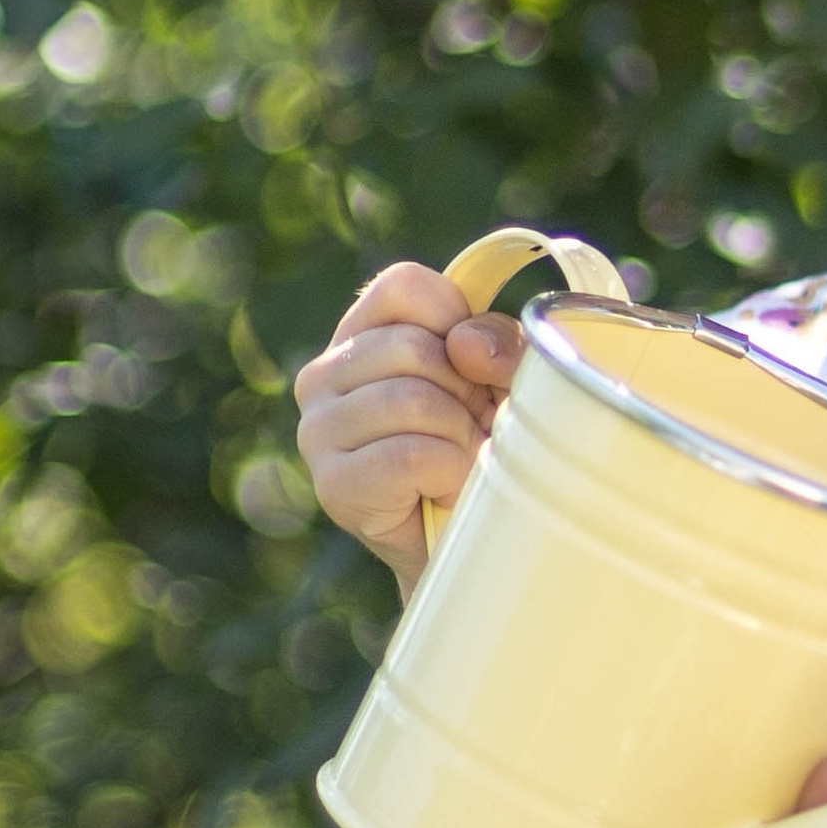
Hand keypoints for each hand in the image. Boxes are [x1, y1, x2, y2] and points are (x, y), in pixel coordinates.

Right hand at [292, 261, 522, 585]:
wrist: (471, 541)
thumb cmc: (485, 445)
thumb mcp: (506, 378)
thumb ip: (499, 343)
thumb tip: (464, 345)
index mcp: (361, 335)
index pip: (402, 286)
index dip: (455, 320)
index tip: (474, 368)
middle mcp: (324, 376)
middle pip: (414, 346)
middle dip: (466, 392)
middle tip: (471, 430)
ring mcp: (319, 430)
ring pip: (414, 400)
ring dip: (461, 436)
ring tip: (461, 461)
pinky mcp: (333, 483)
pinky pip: (410, 454)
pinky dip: (448, 471)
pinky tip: (445, 487)